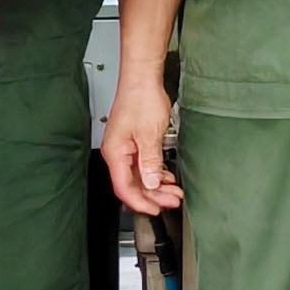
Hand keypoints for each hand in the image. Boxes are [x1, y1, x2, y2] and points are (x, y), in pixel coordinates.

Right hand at [100, 88, 180, 215]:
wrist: (142, 79)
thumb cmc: (140, 99)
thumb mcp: (149, 134)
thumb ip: (150, 161)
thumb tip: (151, 183)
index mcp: (115, 153)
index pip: (125, 188)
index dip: (140, 202)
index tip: (155, 210)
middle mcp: (118, 153)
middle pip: (133, 184)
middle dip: (153, 195)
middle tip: (171, 201)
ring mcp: (126, 148)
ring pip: (140, 175)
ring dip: (157, 185)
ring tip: (174, 192)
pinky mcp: (135, 142)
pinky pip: (144, 164)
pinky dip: (156, 173)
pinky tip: (166, 177)